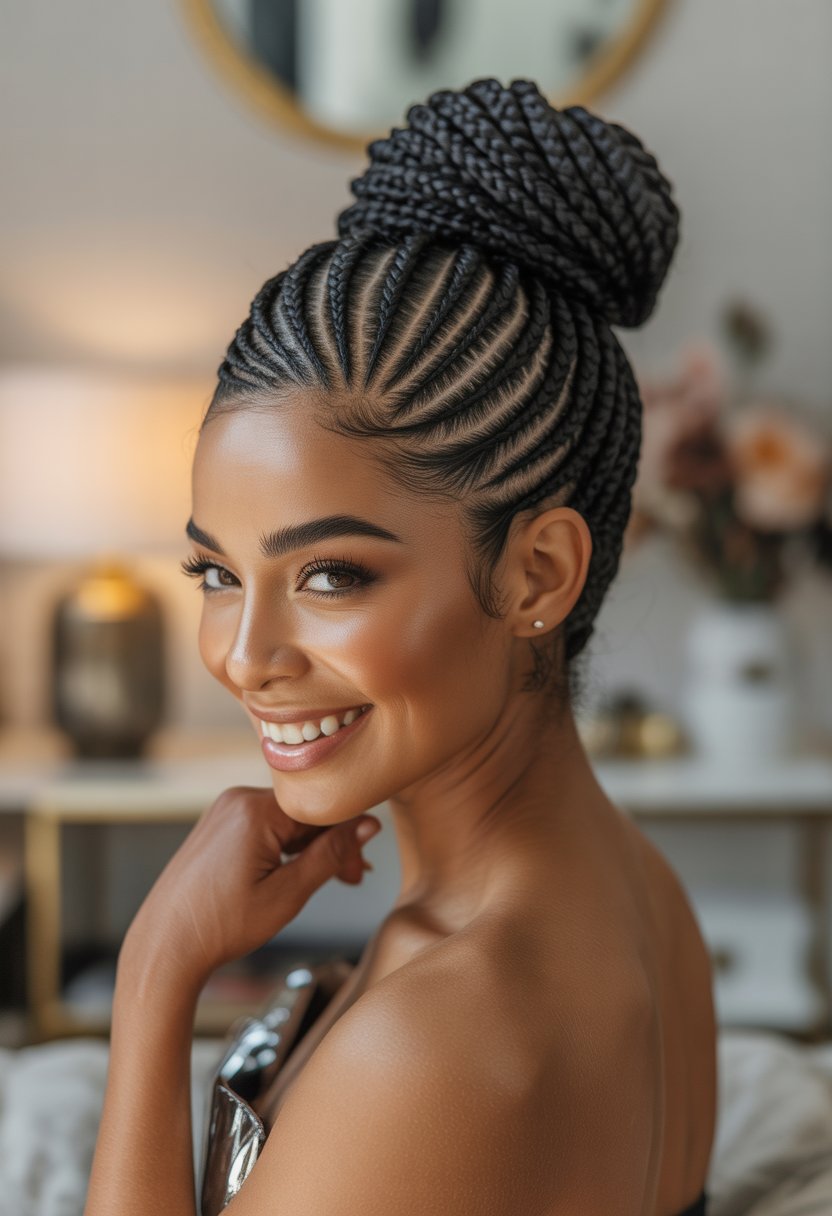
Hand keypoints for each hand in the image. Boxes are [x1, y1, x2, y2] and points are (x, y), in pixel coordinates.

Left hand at [122, 787, 381, 984]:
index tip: (360, 869)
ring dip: (309, 848)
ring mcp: (225, 810)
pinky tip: (296, 873)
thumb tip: (368, 825)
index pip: (322, 808)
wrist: (165, 945)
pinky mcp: (219, 824)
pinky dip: (285, 848)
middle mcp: (238, 799)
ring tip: (326, 881)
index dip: (348, 837)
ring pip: (287, 820)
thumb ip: (331, 855)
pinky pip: (265, 826)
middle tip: (350, 880)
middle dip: (331, 844)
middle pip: (304, 812)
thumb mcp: (288, 894)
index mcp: (255, 810)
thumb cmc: (221, 925)